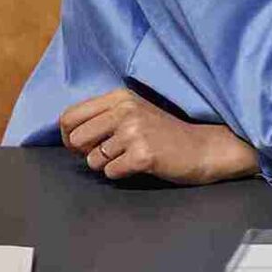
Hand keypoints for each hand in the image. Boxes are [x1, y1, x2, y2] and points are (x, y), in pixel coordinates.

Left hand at [58, 89, 258, 185]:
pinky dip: (122, 174)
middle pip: (74, 139)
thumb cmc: (165, 134)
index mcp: (119, 97)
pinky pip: (111, 173)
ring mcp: (135, 132)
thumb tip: (67, 137)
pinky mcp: (143, 154)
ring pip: (92, 160)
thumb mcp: (134, 112)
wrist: (203, 147)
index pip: (69, 117)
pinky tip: (140, 165)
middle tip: (110, 154)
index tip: (85, 145)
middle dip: (86, 153)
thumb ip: (102, 117)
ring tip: (131, 157)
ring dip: (108, 165)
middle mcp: (125, 110)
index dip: (69, 136)